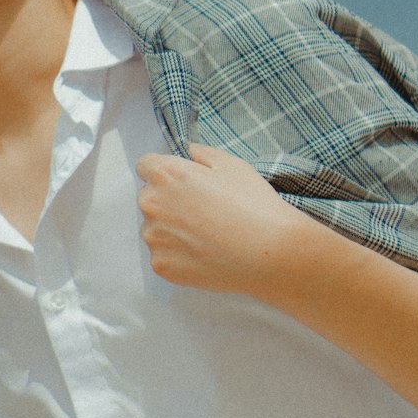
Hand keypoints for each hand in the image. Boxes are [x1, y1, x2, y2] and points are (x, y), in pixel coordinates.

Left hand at [136, 142, 298, 299]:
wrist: (271, 253)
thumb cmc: (253, 204)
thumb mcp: (232, 165)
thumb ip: (202, 153)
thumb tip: (189, 151)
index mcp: (165, 175)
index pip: (146, 166)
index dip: (166, 172)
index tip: (183, 183)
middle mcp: (151, 204)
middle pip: (150, 197)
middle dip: (169, 200)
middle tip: (202, 212)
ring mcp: (153, 238)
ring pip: (155, 228)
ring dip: (171, 229)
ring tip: (206, 236)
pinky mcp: (161, 265)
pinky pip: (163, 254)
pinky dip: (178, 254)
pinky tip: (204, 254)